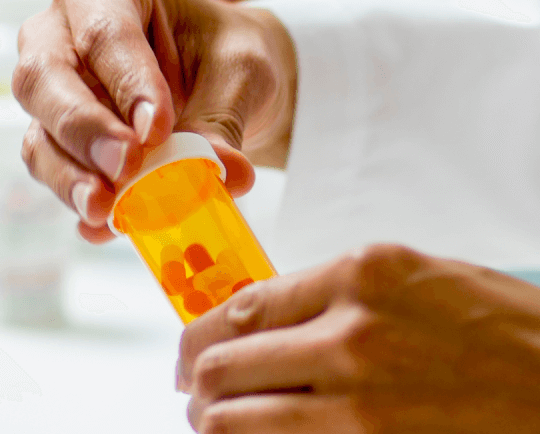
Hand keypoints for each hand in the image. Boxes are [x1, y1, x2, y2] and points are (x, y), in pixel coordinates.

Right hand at [12, 0, 296, 242]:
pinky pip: (53, 171)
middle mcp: (59, 34)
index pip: (104, 31)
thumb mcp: (240, 75)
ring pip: (40, 133)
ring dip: (70, 176)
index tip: (158, 130)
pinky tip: (104, 226)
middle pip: (45, 78)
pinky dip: (79, 199)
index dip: (128, 82)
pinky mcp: (56, 141)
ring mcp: (51, 92)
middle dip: (83, 128)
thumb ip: (224, 122)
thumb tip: (224, 175)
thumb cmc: (224, 58)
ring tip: (107, 210)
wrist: (220, 84)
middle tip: (124, 167)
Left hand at [177, 244, 539, 432]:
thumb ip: (335, 293)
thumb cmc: (502, 332)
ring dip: (213, 421)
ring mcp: (359, 401)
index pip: (242, 305)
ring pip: (235, 419)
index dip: (200, 333)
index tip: (191, 349)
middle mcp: (351, 334)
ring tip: (213, 421)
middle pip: (224, 363)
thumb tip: (265, 315)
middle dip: (195, 380)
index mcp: (360, 275)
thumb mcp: (415, 280)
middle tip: (191, 389)